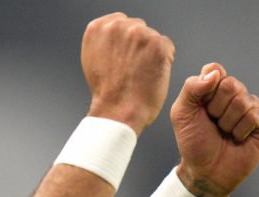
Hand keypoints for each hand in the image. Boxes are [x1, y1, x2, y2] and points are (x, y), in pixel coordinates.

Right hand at [82, 12, 174, 134]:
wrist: (117, 111)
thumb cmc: (107, 92)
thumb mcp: (91, 59)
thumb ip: (103, 41)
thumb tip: (114, 35)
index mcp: (98, 28)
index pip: (121, 22)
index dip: (124, 43)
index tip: (122, 58)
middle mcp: (117, 27)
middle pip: (138, 27)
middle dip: (137, 46)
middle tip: (130, 69)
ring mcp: (138, 34)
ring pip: (153, 37)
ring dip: (150, 53)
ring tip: (139, 74)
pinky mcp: (157, 45)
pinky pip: (167, 46)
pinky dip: (163, 60)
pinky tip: (150, 75)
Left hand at [170, 63, 258, 196]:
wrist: (206, 171)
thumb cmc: (193, 142)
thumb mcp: (181, 114)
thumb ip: (191, 88)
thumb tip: (214, 73)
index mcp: (211, 88)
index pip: (215, 69)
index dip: (207, 88)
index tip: (201, 106)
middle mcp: (233, 94)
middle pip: (230, 84)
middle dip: (216, 108)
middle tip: (212, 123)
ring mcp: (250, 106)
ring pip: (242, 101)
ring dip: (227, 122)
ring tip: (224, 133)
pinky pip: (255, 115)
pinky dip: (241, 131)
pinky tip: (237, 138)